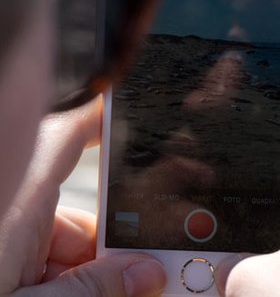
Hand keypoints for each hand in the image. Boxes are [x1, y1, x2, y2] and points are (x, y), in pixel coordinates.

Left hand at [0, 99, 165, 296]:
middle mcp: (12, 214)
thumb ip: (92, 290)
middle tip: (149, 272)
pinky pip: (49, 264)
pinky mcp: (3, 262)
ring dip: (98, 273)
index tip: (142, 116)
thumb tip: (147, 274)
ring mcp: (6, 242)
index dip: (108, 118)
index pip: (70, 135)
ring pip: (71, 246)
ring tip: (125, 295)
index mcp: (16, 203)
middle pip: (86, 212)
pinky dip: (72, 284)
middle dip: (118, 243)